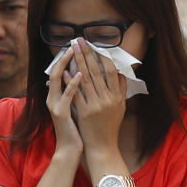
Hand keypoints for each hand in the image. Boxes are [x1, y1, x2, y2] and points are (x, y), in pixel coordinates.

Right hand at [46, 44, 83, 159]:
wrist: (70, 150)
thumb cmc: (75, 130)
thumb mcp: (75, 108)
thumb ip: (76, 94)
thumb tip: (83, 78)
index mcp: (55, 97)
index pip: (58, 72)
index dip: (65, 59)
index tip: (76, 47)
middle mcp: (52, 99)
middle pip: (55, 71)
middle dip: (65, 56)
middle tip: (75, 43)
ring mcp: (55, 105)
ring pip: (58, 79)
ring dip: (67, 64)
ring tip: (76, 52)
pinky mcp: (61, 113)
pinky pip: (67, 95)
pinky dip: (72, 83)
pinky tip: (80, 74)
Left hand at [69, 38, 126, 154]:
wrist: (103, 147)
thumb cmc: (111, 126)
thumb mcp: (120, 107)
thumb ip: (121, 89)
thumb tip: (120, 71)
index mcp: (117, 96)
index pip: (109, 70)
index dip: (101, 56)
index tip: (94, 44)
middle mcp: (107, 99)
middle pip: (96, 71)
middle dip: (86, 54)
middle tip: (79, 40)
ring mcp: (95, 106)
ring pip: (85, 80)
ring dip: (77, 63)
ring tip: (71, 49)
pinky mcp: (84, 113)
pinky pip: (76, 94)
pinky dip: (70, 82)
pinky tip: (64, 71)